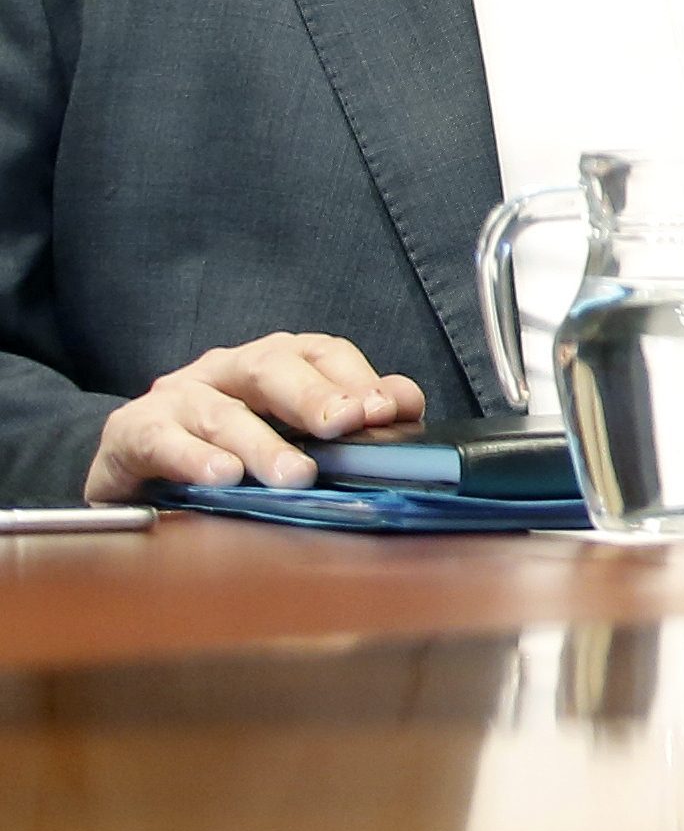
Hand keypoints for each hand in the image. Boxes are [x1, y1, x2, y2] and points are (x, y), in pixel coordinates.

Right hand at [84, 333, 426, 502]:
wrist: (134, 472)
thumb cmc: (227, 450)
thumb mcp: (292, 434)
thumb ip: (351, 418)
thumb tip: (404, 405)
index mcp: (273, 363)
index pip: (322, 353)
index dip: (357, 379)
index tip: (387, 411)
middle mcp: (226, 370)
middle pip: (273, 367)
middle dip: (315, 395)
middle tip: (346, 423)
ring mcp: (177, 397)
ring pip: (223, 413)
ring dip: (263, 444)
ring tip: (295, 474)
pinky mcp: (133, 432)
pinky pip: (160, 439)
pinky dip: (192, 457)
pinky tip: (221, 476)